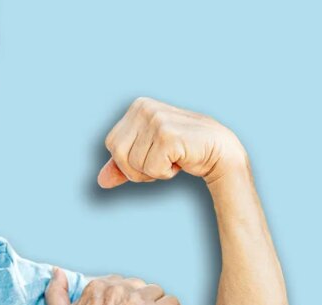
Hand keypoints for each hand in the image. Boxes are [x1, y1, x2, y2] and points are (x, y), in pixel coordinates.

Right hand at [45, 268, 181, 304]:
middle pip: (138, 285)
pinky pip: (172, 303)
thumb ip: (56, 291)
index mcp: (97, 286)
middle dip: (140, 300)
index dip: (123, 298)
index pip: (119, 282)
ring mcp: (136, 301)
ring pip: (156, 292)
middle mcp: (118, 289)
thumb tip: (57, 271)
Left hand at [97, 96, 248, 187]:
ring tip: (174, 158)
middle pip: (119, 155)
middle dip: (138, 169)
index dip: (129, 161)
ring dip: (154, 171)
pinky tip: (181, 160)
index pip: (112, 145)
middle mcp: (144, 107)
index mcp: (137, 106)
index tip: (153, 155)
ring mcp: (156, 119)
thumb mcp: (147, 156)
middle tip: (162, 161)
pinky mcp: (168, 135)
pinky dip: (165, 173)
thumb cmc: (183, 151)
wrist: (220, 152)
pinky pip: (152, 169)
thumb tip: (101, 181)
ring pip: (134, 164)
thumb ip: (123, 166)